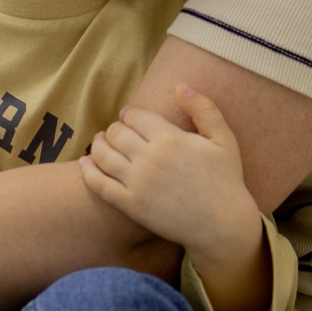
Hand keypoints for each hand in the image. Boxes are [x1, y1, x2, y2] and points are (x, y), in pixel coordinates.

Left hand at [80, 85, 260, 269]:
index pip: (134, 116)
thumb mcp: (224, 139)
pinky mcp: (131, 205)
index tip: (129, 117)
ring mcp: (138, 183)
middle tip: (117, 132)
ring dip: (97, 145)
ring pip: (102, 155)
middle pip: (115, 133)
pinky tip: (86, 163)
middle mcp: (150, 158)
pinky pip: (99, 184)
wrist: (222, 225)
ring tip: (101, 143)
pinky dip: (88, 170)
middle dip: (114, 129)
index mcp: (171, 139)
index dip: (129, 114)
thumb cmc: (226, 179)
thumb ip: (204, 108)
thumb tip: (180, 85)